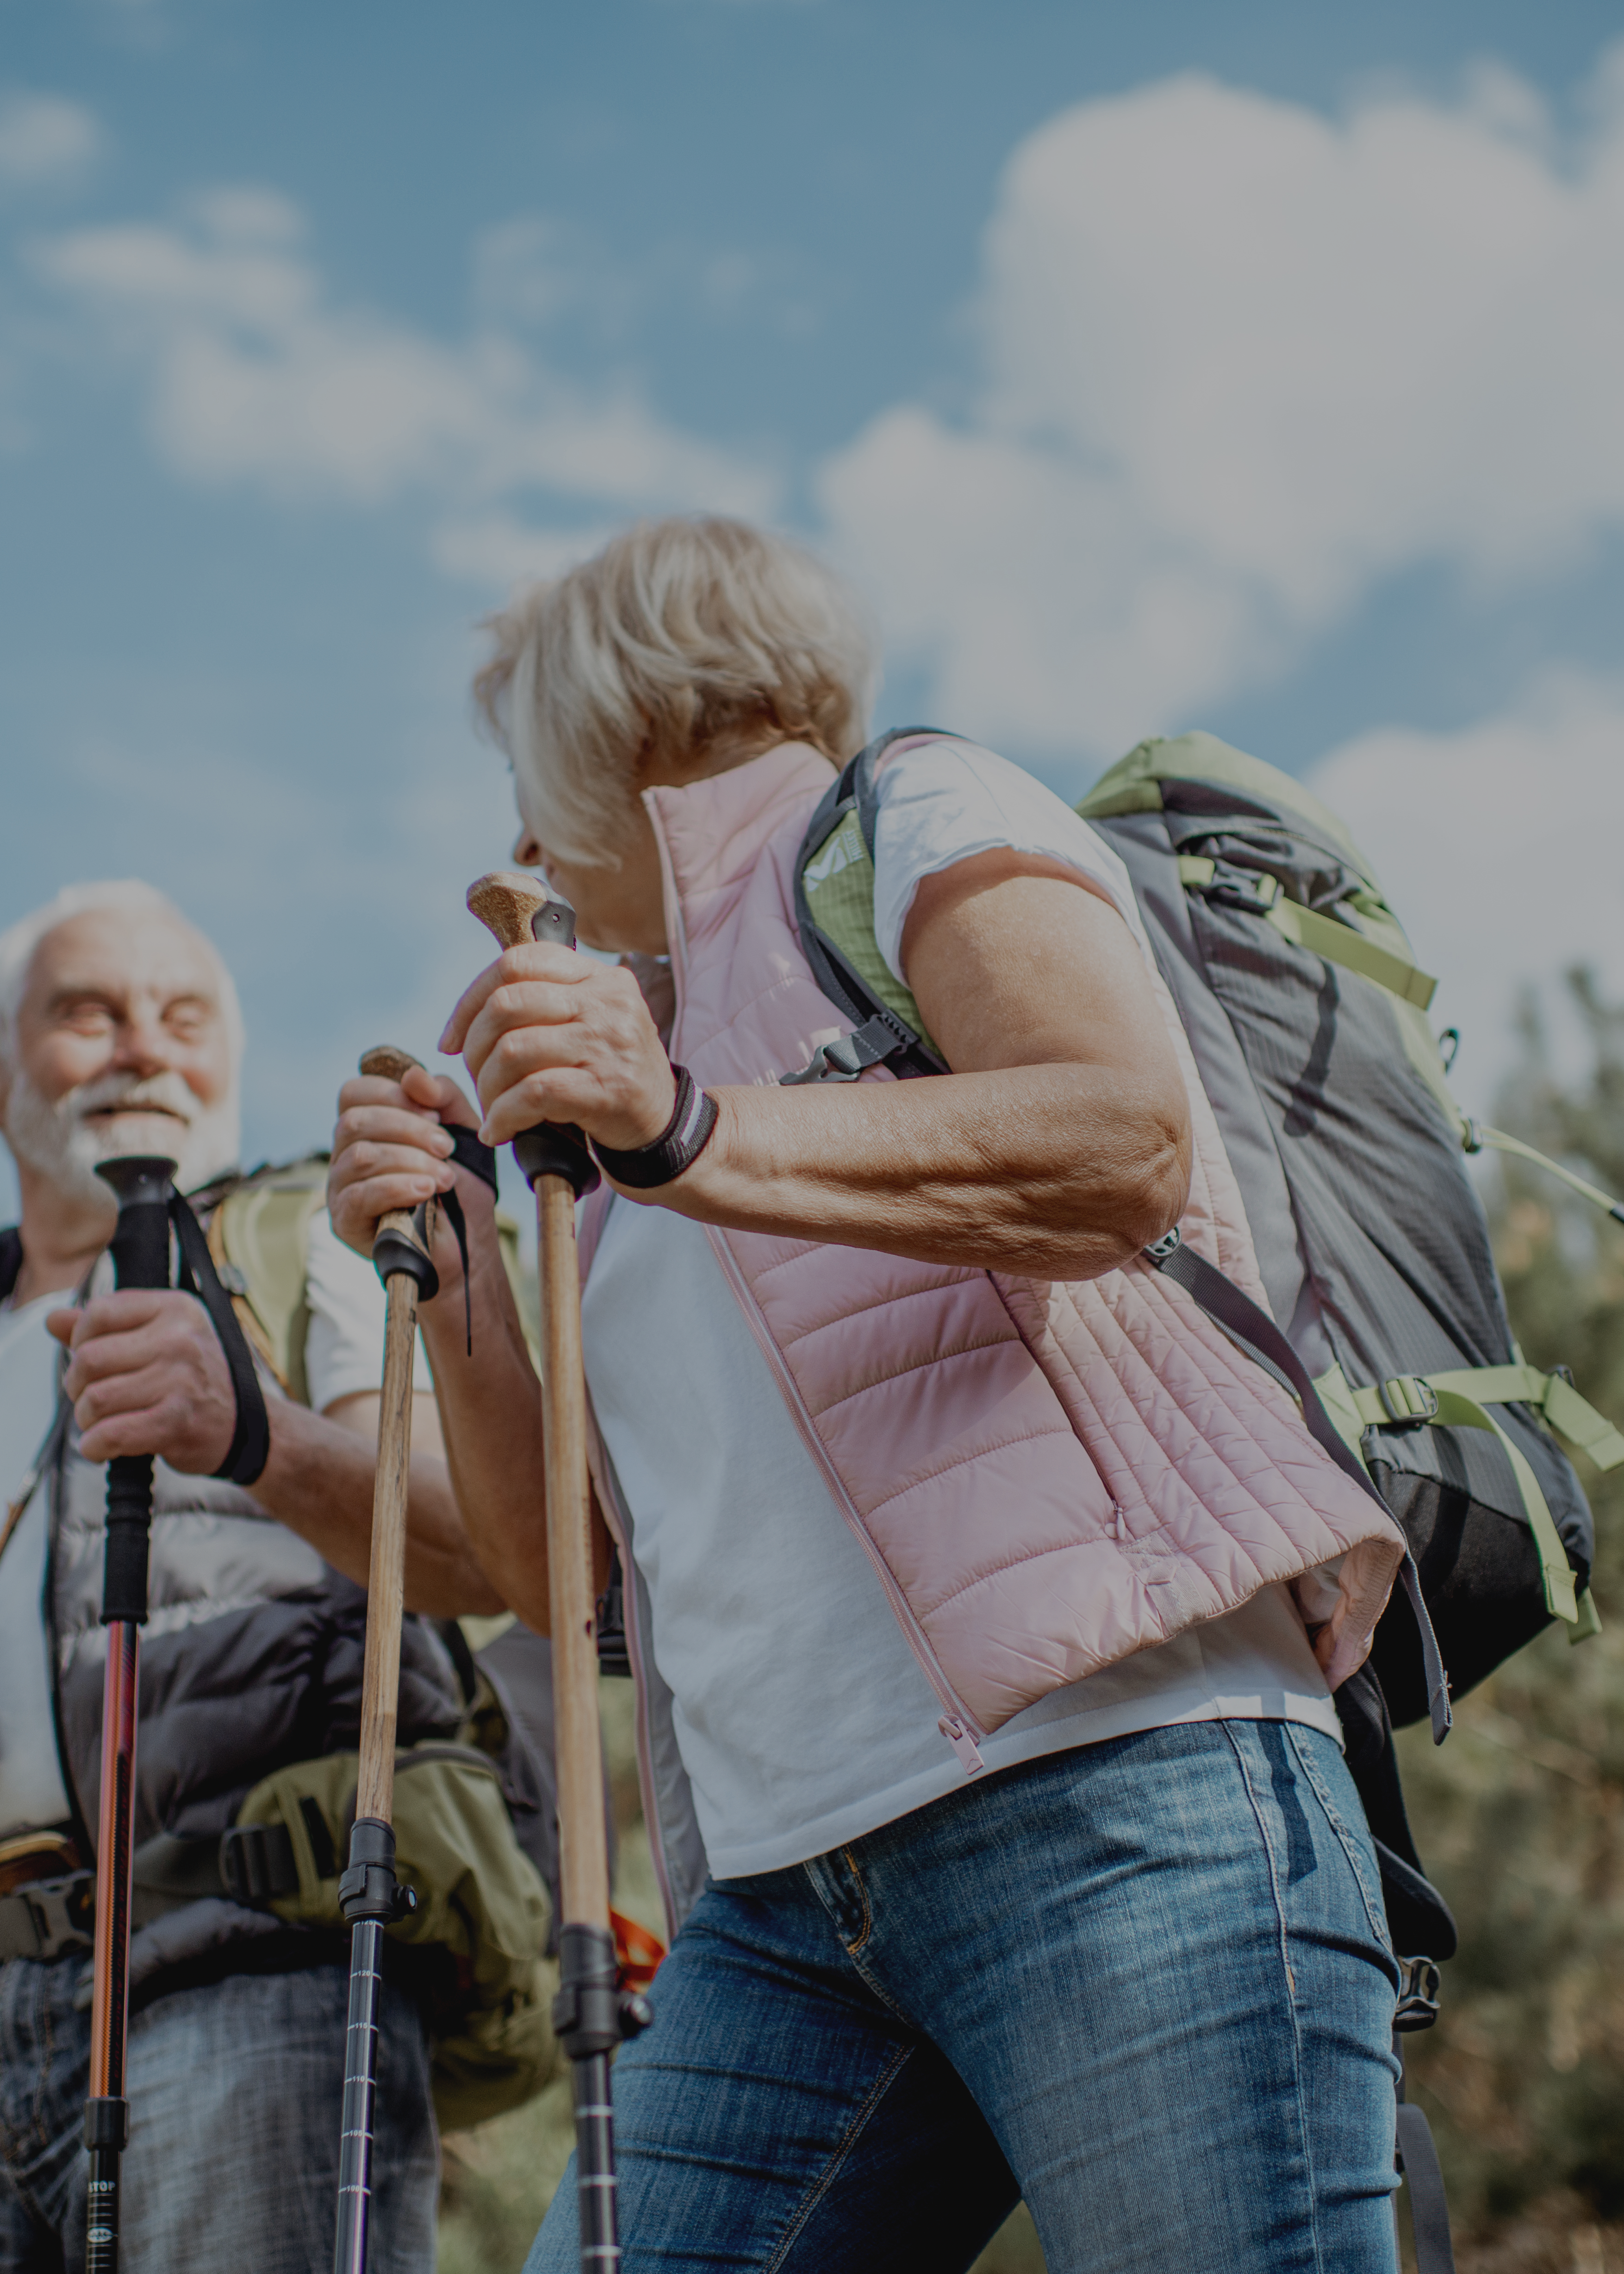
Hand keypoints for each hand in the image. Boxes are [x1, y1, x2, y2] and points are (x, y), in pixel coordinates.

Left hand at [49, 1291, 237, 1470]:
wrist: (243, 1426)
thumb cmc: (193, 1380)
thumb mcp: (158, 1338)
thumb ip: (105, 1328)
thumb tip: (53, 1319)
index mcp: (174, 1309)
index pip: (99, 1312)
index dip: (80, 1340)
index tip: (90, 1359)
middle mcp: (180, 1339)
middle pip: (89, 1358)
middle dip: (77, 1386)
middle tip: (91, 1398)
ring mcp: (180, 1380)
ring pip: (95, 1398)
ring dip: (87, 1419)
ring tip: (101, 1422)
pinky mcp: (176, 1422)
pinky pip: (110, 1433)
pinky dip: (94, 1445)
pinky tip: (101, 1446)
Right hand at [328, 1065, 486, 1289]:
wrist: (469, 1245)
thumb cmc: (463, 1186)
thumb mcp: (464, 1131)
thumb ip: (445, 1096)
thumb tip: (414, 1076)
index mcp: (368, 1128)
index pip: (354, 1092)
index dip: (392, 1095)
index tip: (435, 1114)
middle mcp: (345, 1153)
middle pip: (356, 1121)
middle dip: (408, 1129)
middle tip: (446, 1147)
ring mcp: (340, 1188)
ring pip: (360, 1156)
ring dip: (410, 1161)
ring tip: (445, 1177)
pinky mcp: (345, 1221)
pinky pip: (360, 1195)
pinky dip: (397, 1187)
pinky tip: (426, 1192)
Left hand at [439, 945, 675, 1152]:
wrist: (664, 1123)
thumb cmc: (611, 1071)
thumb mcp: (591, 1020)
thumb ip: (547, 1002)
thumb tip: (471, 1011)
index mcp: (599, 976)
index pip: (517, 963)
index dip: (470, 999)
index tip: (452, 1038)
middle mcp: (607, 1002)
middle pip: (507, 1005)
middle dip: (474, 1047)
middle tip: (474, 1076)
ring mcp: (609, 1043)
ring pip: (513, 1051)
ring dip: (486, 1088)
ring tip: (490, 1109)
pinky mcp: (607, 1088)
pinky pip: (532, 1094)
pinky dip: (503, 1116)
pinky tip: (499, 1130)